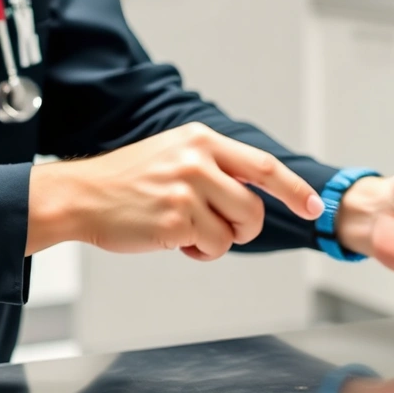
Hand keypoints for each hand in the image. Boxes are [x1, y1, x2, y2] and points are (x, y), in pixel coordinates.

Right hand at [28, 123, 323, 258]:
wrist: (81, 195)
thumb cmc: (128, 181)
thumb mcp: (174, 154)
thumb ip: (214, 166)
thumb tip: (256, 190)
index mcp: (201, 140)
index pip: (262, 165)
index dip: (292, 188)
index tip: (312, 206)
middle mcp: (197, 160)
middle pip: (253, 207)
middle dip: (244, 228)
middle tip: (220, 230)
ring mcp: (186, 190)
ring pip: (234, 231)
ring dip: (217, 241)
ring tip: (185, 230)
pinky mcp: (174, 220)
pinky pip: (210, 248)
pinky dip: (197, 252)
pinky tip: (170, 239)